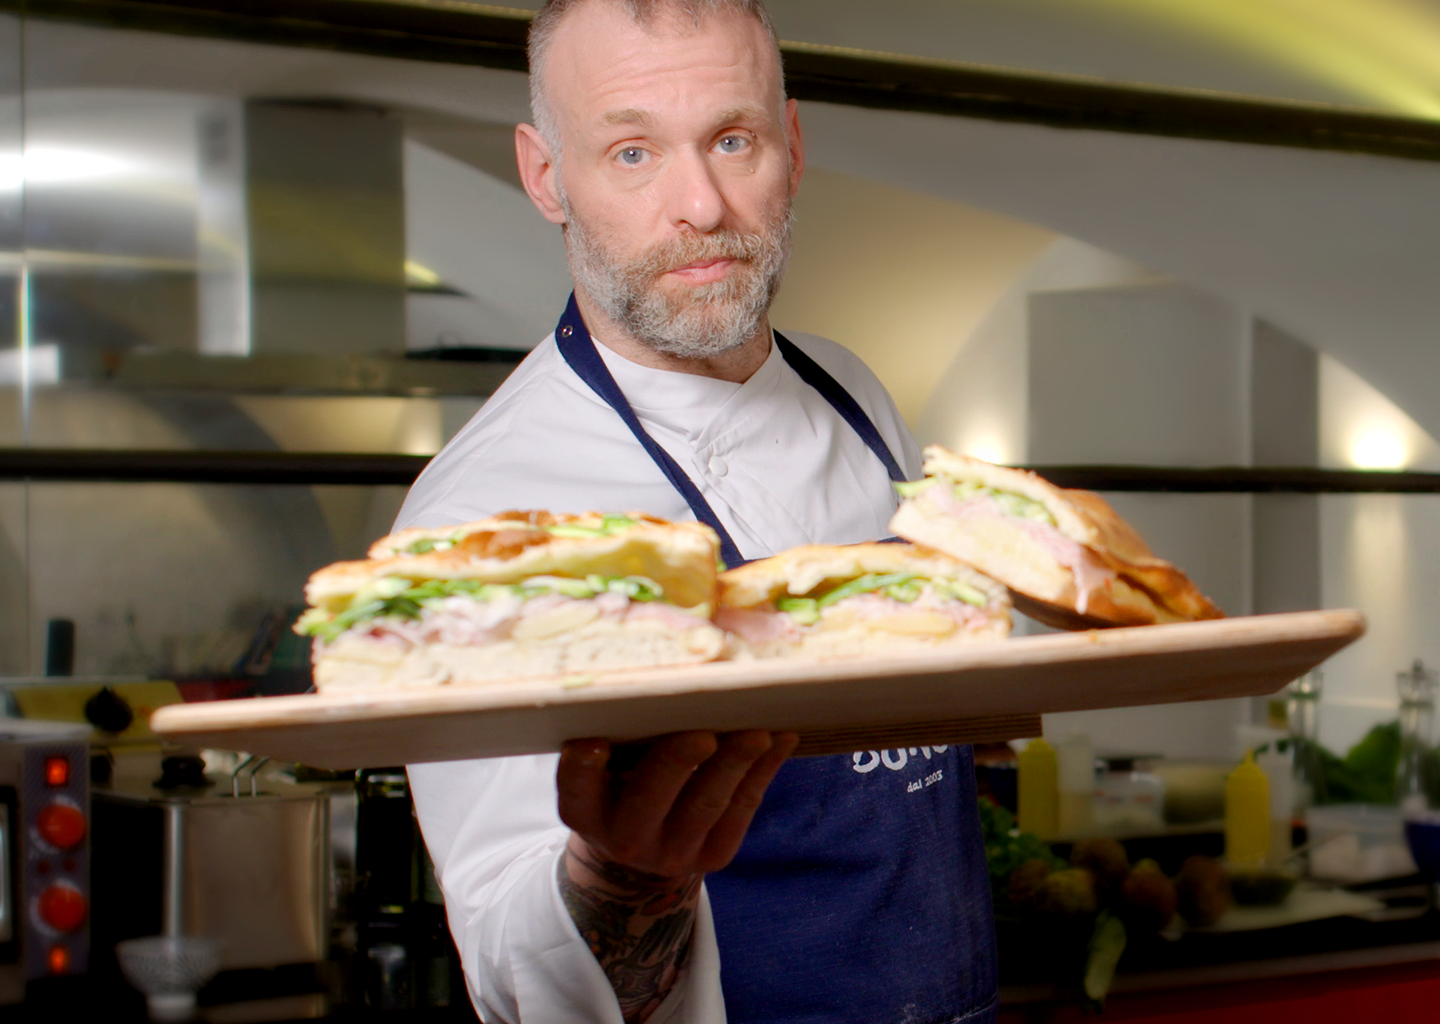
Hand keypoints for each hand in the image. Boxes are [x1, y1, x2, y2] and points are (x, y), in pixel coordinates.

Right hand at [557, 729, 797, 877]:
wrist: (645, 848)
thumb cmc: (623, 782)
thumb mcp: (607, 766)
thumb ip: (620, 730)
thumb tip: (666, 665)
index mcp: (585, 812)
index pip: (576, 791)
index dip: (581, 770)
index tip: (592, 742)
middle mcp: (624, 838)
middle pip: (649, 798)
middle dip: (676, 763)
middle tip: (701, 734)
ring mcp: (672, 852)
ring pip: (705, 805)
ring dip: (733, 764)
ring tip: (756, 733)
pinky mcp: (713, 856)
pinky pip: (741, 810)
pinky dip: (762, 771)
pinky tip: (780, 739)